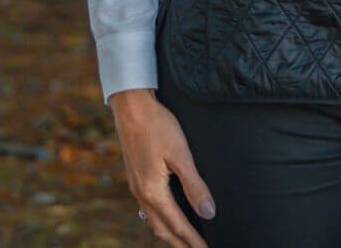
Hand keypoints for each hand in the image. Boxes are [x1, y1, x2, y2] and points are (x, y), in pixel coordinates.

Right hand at [108, 88, 214, 247]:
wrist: (131, 107)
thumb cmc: (158, 126)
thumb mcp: (181, 155)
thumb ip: (195, 186)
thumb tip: (209, 213)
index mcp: (153, 192)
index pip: (178, 225)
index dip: (193, 240)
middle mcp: (141, 194)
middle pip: (163, 228)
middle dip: (181, 242)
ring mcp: (136, 186)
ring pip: (154, 220)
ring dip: (170, 233)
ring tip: (185, 239)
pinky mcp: (136, 178)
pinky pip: (148, 208)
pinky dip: (161, 219)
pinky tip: (168, 214)